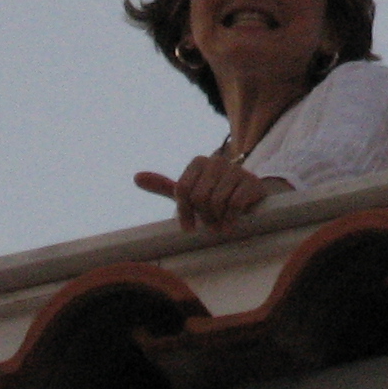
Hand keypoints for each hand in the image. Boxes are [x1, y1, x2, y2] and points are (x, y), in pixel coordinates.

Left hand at [134, 156, 291, 230]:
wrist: (250, 197)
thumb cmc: (214, 196)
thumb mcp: (190, 192)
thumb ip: (164, 186)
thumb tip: (136, 177)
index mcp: (198, 162)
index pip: (182, 189)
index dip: (184, 212)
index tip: (189, 227)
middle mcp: (217, 161)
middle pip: (199, 197)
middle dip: (204, 216)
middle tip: (210, 224)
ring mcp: (236, 170)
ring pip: (216, 201)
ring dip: (217, 219)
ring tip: (220, 223)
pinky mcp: (251, 182)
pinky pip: (234, 204)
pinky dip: (230, 219)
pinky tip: (231, 223)